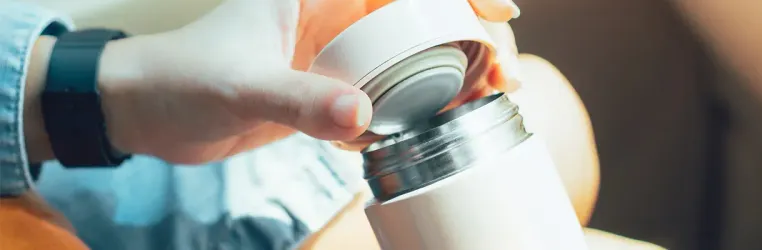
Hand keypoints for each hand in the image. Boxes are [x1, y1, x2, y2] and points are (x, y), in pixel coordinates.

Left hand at [61, 0, 519, 163]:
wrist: (148, 113)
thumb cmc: (181, 76)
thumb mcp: (242, 86)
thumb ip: (300, 99)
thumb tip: (364, 116)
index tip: (500, 13)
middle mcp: (333, 19)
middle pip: (419, 18)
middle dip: (468, 40)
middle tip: (503, 74)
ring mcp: (334, 55)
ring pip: (410, 57)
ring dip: (451, 77)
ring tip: (488, 101)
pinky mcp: (329, 90)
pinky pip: (385, 94)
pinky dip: (414, 110)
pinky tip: (437, 127)